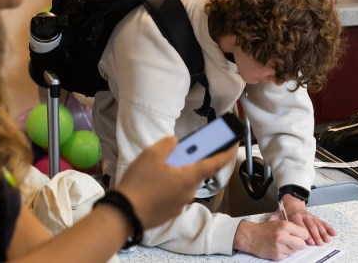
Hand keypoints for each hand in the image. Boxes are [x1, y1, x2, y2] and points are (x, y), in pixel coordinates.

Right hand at [115, 136, 236, 229]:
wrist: (123, 216)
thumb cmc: (139, 184)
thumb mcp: (150, 155)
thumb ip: (167, 144)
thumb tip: (176, 142)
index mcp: (189, 177)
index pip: (216, 163)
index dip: (227, 152)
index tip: (234, 143)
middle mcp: (189, 192)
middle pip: (197, 172)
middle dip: (192, 160)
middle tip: (181, 151)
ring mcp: (180, 204)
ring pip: (184, 183)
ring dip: (179, 173)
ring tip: (160, 166)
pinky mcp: (170, 212)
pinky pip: (175, 194)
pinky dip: (171, 185)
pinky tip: (154, 182)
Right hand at [234, 218, 308, 259]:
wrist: (252, 236)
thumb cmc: (266, 229)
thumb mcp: (280, 223)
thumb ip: (292, 228)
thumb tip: (305, 236)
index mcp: (285, 226)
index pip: (304, 234)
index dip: (302, 235)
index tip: (300, 236)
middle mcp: (283, 236)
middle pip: (302, 245)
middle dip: (299, 244)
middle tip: (294, 241)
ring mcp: (279, 247)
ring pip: (295, 251)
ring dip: (291, 248)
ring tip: (282, 243)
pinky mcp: (277, 255)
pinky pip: (287, 256)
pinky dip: (284, 252)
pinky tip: (277, 247)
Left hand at [268, 194, 335, 245]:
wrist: (292, 202)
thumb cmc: (285, 211)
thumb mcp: (277, 214)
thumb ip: (274, 219)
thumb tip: (270, 223)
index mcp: (294, 216)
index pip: (300, 225)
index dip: (305, 233)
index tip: (308, 241)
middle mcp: (304, 216)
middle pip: (311, 226)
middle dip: (316, 235)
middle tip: (319, 243)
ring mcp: (310, 216)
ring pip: (318, 225)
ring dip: (323, 233)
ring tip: (326, 240)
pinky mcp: (315, 217)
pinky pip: (323, 222)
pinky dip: (329, 228)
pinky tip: (333, 233)